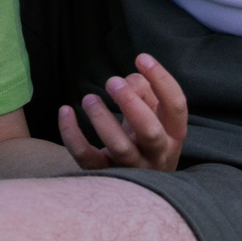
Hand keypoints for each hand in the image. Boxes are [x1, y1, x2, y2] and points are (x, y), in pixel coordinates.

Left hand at [58, 53, 188, 171]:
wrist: (141, 183)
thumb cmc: (145, 135)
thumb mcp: (152, 113)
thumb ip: (143, 90)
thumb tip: (127, 82)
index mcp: (174, 134)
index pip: (176, 107)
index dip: (161, 80)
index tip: (141, 58)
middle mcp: (158, 154)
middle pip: (149, 131)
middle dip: (129, 103)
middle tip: (111, 82)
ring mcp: (133, 168)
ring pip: (119, 146)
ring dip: (101, 118)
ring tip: (89, 98)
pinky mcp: (105, 174)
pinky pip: (86, 157)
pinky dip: (72, 134)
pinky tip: (65, 111)